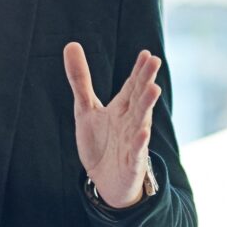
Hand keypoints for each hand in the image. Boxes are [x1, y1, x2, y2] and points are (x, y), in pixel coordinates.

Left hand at [63, 43, 161, 208]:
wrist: (106, 181)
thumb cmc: (100, 142)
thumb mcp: (85, 109)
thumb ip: (80, 79)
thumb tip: (71, 45)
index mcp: (121, 108)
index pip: (131, 86)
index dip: (138, 70)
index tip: (146, 54)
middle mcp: (130, 122)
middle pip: (138, 98)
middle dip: (145, 81)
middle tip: (155, 61)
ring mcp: (133, 142)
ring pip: (141, 121)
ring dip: (147, 106)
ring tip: (154, 89)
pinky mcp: (131, 163)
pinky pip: (136, 152)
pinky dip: (139, 143)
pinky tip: (142, 131)